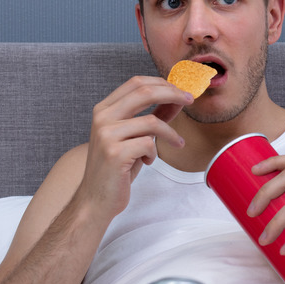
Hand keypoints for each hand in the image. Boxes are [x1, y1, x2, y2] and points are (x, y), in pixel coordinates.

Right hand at [75, 75, 193, 218]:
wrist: (95, 200)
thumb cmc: (115, 170)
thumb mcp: (134, 138)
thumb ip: (152, 117)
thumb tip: (175, 100)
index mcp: (104, 110)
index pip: (135, 83)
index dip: (161, 83)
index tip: (181, 90)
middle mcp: (102, 118)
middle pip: (143, 92)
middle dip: (172, 94)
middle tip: (189, 100)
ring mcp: (106, 135)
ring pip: (151, 121)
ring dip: (170, 134)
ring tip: (176, 143)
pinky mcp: (115, 153)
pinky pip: (148, 144)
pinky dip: (154, 153)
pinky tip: (148, 161)